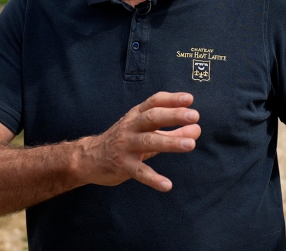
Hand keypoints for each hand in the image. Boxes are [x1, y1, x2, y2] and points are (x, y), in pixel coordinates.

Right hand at [79, 91, 200, 191]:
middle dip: (173, 115)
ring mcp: (125, 145)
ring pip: (149, 141)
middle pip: (152, 117)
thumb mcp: (146, 132)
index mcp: (136, 115)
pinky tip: (167, 185)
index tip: (189, 99)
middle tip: (194, 116)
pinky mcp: (122, 165)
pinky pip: (139, 172)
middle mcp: (130, 126)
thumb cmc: (125, 141)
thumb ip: (172, 132)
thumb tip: (197, 130)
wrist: (89, 158)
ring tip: (190, 144)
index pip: (154, 102)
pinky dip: (153, 179)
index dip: (172, 99)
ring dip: (170, 142)